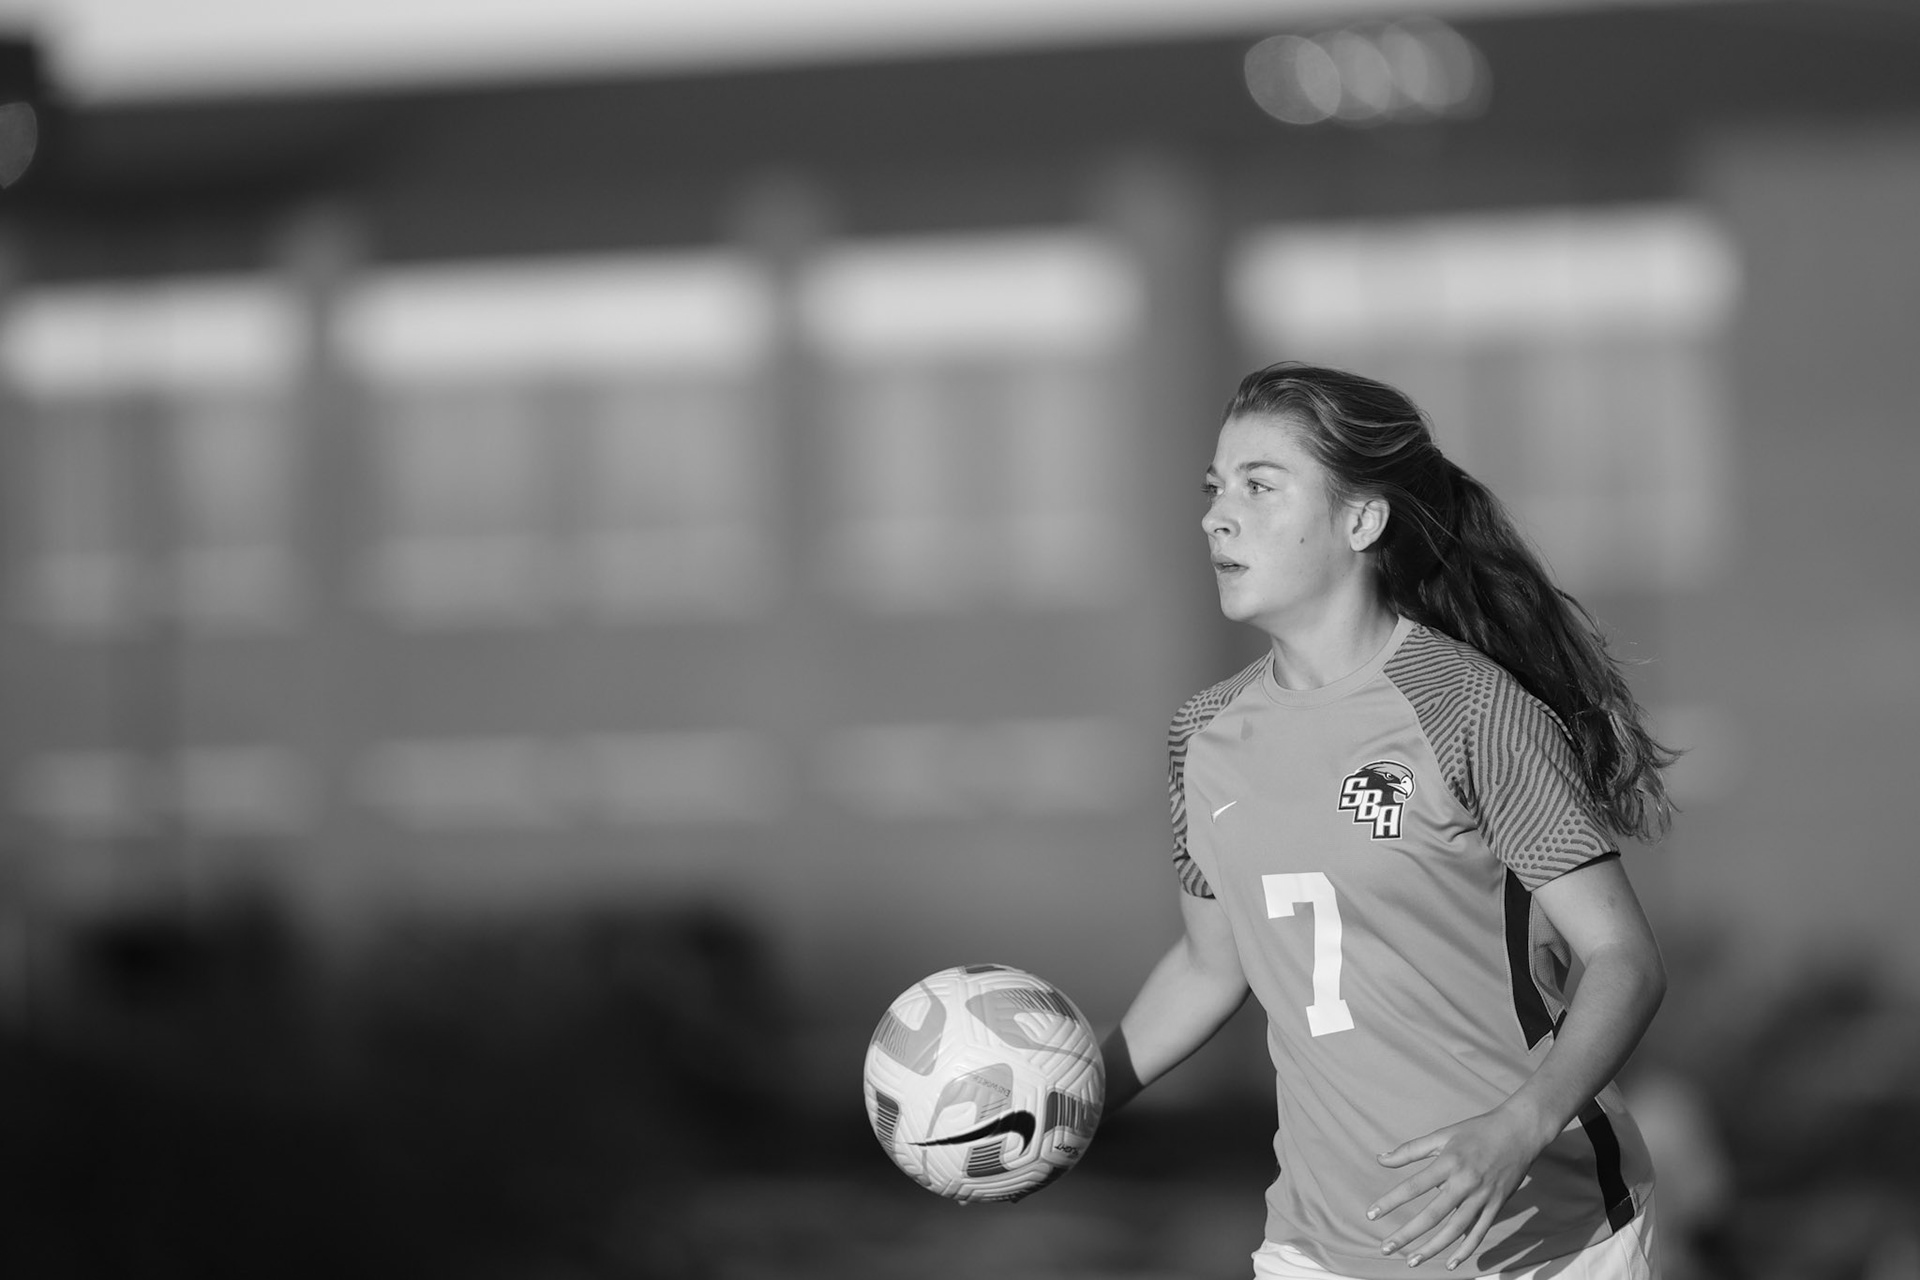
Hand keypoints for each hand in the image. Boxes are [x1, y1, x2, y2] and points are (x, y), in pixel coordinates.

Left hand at [1367, 1106, 1549, 1269]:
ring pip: (1455, 1230)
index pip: (1413, 1186)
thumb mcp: (1442, 1134)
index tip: (1371, 1214)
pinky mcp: (1497, 1205)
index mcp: (1449, 1162)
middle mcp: (1465, 1182)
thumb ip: (1411, 1150)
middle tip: (1385, 1248)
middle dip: (1407, 1234)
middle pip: (1432, 1215)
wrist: (1519, 1131)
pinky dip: (1466, 1250)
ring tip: (1411, 1261)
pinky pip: (1479, 1232)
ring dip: (1432, 1248)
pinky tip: (1450, 1263)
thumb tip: (1380, 1159)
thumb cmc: (1476, 1131)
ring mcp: (1483, 1196)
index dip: (1390, 1201)